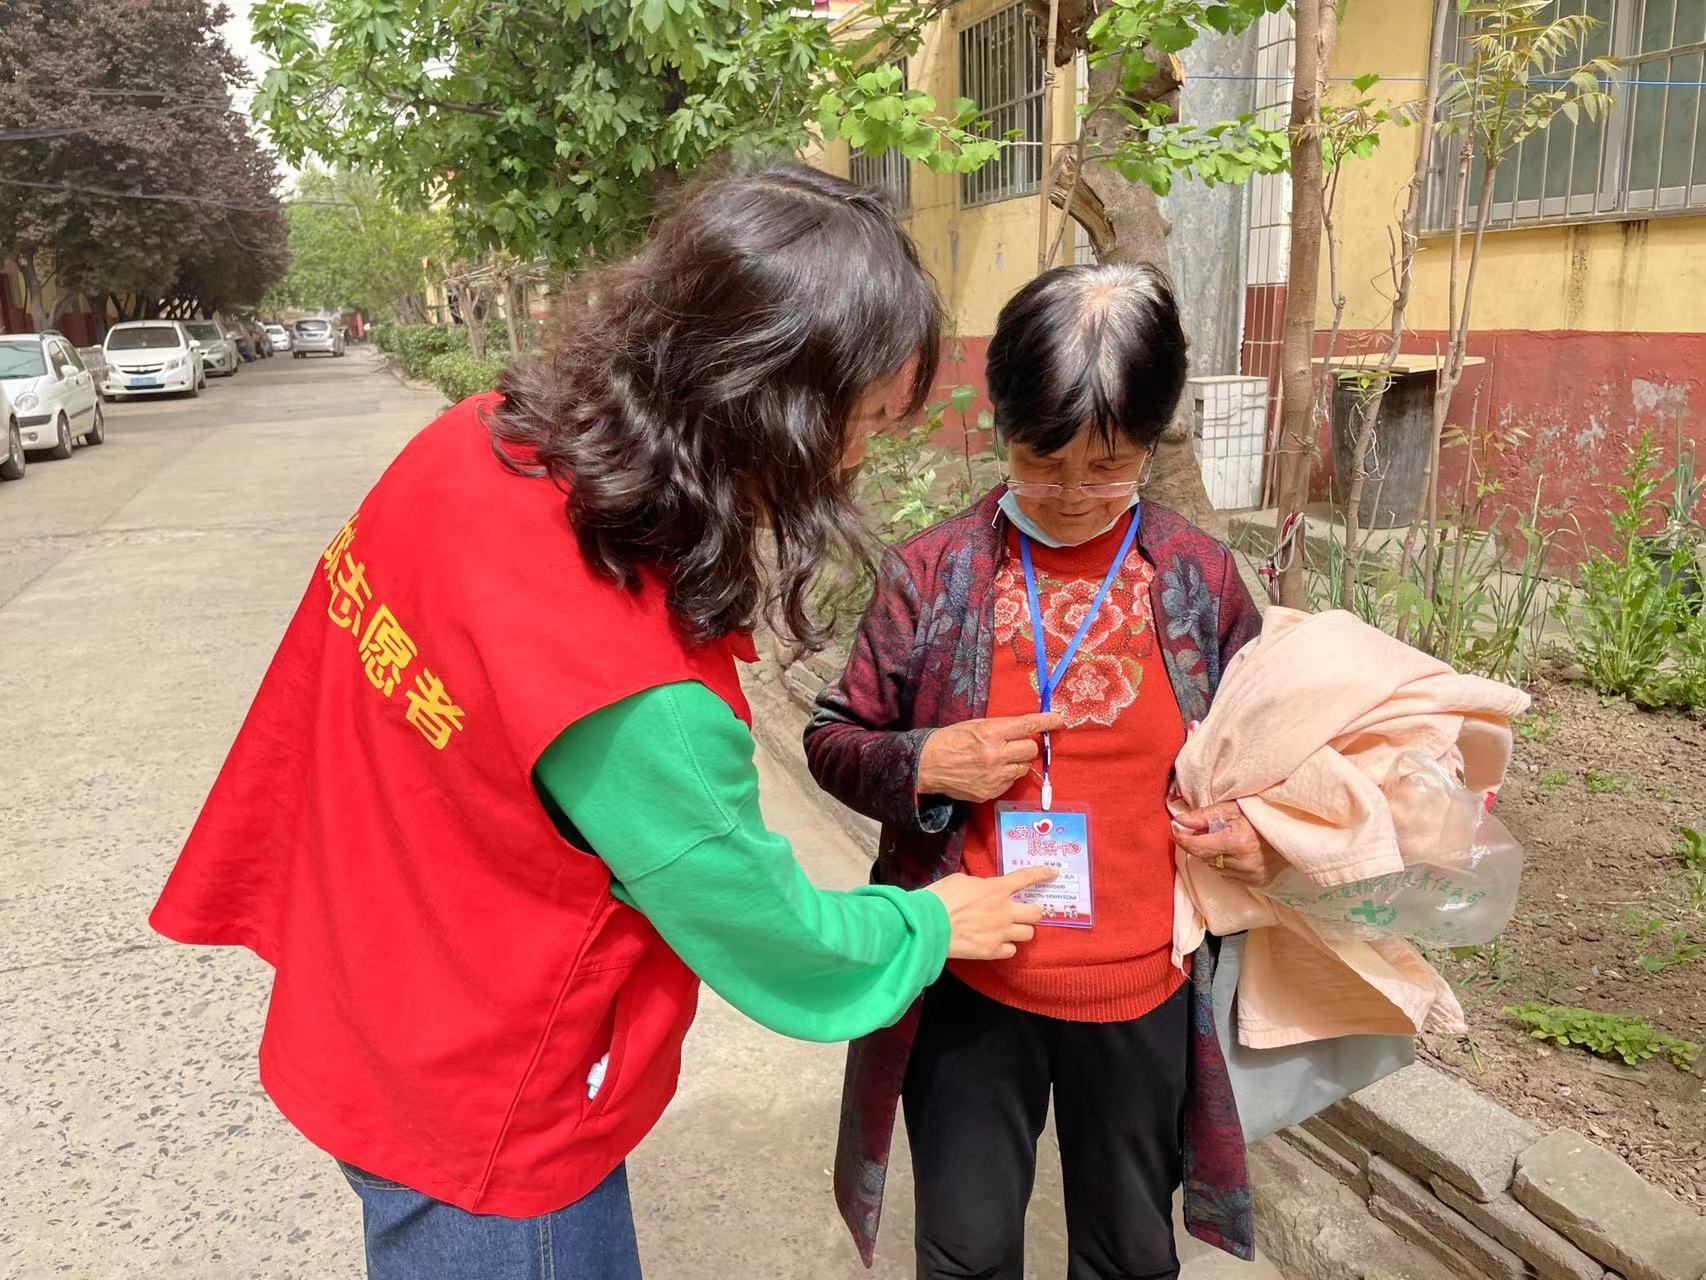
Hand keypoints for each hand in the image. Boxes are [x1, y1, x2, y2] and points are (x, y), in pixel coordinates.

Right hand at [917, 713, 1066, 802]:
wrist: (927, 765)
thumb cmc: (950, 740)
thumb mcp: (974, 726)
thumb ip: (1000, 728)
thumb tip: (1025, 729)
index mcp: (991, 733)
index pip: (1027, 725)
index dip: (1047, 721)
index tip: (1060, 720)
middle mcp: (996, 755)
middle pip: (1031, 749)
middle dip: (1026, 745)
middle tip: (1014, 744)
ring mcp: (994, 776)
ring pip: (1023, 768)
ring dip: (1016, 762)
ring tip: (998, 760)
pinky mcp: (991, 791)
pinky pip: (1010, 782)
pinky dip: (1005, 776)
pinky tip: (988, 772)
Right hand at [927, 867, 1054, 958]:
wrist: (928, 925)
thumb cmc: (940, 897)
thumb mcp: (961, 880)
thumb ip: (979, 885)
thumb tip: (984, 890)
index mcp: (996, 889)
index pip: (1026, 878)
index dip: (1042, 873)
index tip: (1053, 873)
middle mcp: (1005, 911)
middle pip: (1036, 913)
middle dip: (1033, 912)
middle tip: (1023, 912)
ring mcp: (1000, 933)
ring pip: (1028, 934)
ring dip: (1021, 930)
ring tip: (1009, 929)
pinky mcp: (992, 951)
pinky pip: (1012, 951)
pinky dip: (1006, 947)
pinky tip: (996, 943)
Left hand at [1173, 801, 1287, 886]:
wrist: (1292, 830)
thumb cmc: (1260, 815)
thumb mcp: (1232, 808)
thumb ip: (1204, 816)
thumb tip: (1179, 822)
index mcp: (1238, 841)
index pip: (1199, 847)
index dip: (1184, 839)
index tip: (1177, 831)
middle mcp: (1244, 862)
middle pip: (1205, 857)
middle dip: (1202, 844)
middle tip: (1211, 830)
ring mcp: (1252, 875)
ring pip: (1215, 868)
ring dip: (1214, 855)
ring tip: (1228, 840)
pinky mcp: (1257, 882)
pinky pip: (1228, 875)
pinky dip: (1227, 864)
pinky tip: (1238, 853)